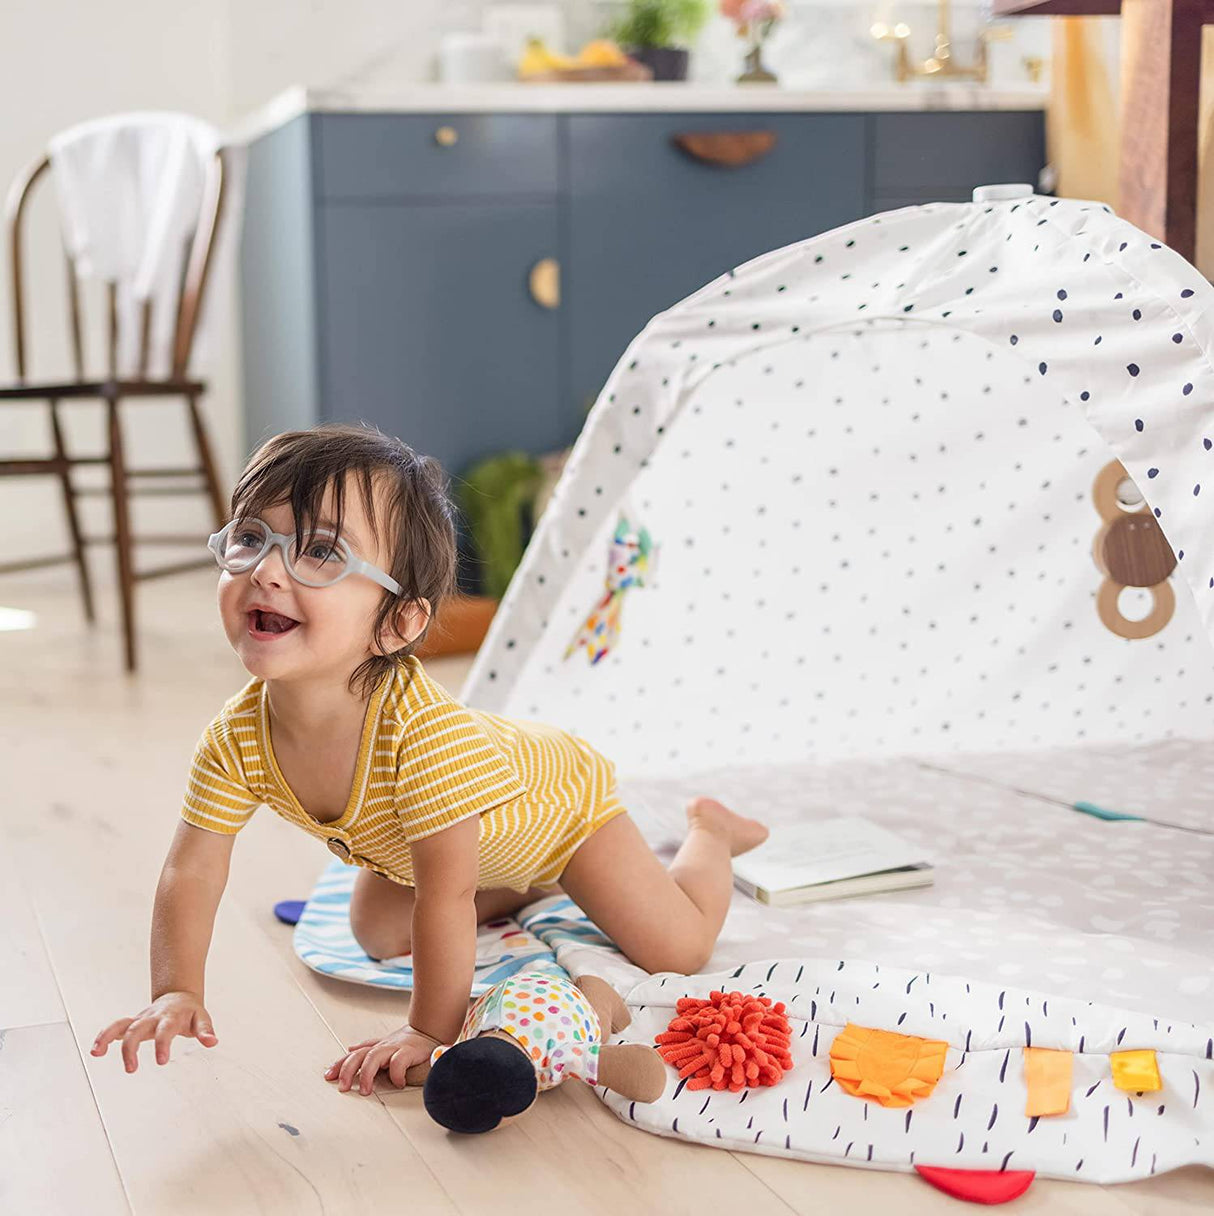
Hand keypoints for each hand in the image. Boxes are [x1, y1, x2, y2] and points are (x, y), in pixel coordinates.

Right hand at [91, 991, 217, 1072]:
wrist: (179, 996)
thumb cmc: (190, 1012)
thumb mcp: (201, 1018)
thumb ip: (206, 1031)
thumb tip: (212, 1042)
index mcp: (170, 1017)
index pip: (165, 1030)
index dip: (162, 1044)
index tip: (161, 1061)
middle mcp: (152, 1017)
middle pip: (136, 1028)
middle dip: (130, 1048)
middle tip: (131, 1069)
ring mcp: (140, 1019)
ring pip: (121, 1024)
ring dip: (107, 1037)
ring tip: (96, 1052)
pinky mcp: (132, 1023)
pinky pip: (115, 1027)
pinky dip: (103, 1037)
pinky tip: (96, 1051)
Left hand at [324, 1025, 438, 1094]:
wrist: (432, 1032)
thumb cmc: (408, 1043)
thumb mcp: (385, 1045)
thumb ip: (368, 1047)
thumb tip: (349, 1049)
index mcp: (376, 1048)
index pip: (353, 1055)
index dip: (340, 1065)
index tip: (328, 1077)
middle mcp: (383, 1047)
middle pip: (359, 1056)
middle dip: (347, 1070)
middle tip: (343, 1087)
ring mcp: (395, 1048)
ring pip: (374, 1057)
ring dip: (366, 1074)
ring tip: (366, 1091)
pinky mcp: (410, 1051)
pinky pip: (398, 1062)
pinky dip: (395, 1074)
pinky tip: (398, 1083)